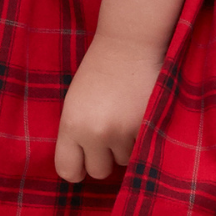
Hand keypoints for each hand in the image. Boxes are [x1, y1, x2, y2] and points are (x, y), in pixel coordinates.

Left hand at [55, 34, 163, 182]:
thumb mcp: (75, 103)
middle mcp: (95, 133)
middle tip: (109, 136)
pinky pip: (144, 148)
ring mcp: (123, 131)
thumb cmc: (99, 71)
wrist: (129, 44)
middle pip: (98, 172)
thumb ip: (76, 134)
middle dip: (105, 159)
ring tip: (127, 118)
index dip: (76, 171)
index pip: (68, 170)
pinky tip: (141, 115)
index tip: (83, 166)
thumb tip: (81, 168)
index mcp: (71, 125)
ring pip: (125, 160)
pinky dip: (144, 137)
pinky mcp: (147, 127)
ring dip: (127, 147)